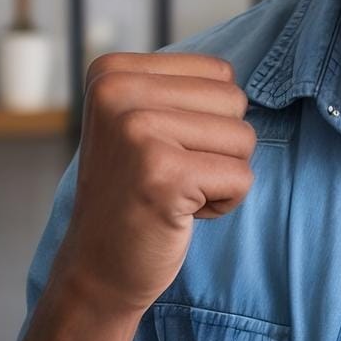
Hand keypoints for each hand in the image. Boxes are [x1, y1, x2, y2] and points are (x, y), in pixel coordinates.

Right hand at [52, 52, 256, 321]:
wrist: (96, 269)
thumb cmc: (134, 193)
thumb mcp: (141, 121)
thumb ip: (181, 88)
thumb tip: (240, 73)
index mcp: (112, 72)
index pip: (218, 72)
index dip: (206, 119)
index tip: (161, 150)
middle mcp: (117, 92)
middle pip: (234, 100)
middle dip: (218, 146)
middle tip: (170, 175)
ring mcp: (137, 131)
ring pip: (243, 138)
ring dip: (221, 175)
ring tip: (174, 192)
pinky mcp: (163, 173)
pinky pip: (241, 178)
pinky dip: (223, 203)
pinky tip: (179, 213)